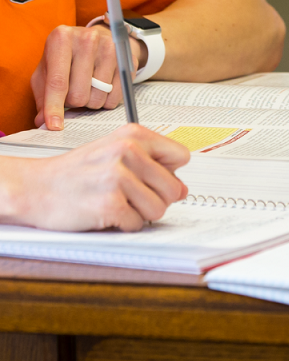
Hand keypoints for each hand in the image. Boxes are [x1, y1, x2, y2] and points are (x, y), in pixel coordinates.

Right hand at [0, 125, 189, 231]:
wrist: (33, 187)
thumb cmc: (75, 172)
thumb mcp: (114, 153)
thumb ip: (152, 165)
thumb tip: (183, 189)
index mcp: (133, 135)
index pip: (182, 157)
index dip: (169, 172)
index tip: (152, 177)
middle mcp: (128, 151)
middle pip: (174, 189)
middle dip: (155, 198)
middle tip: (128, 194)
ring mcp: (118, 178)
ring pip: (159, 209)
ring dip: (139, 213)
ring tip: (116, 201)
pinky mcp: (110, 204)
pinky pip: (138, 224)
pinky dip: (123, 224)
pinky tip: (105, 212)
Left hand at [30, 24, 146, 130]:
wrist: (100, 38)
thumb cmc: (68, 57)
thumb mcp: (48, 70)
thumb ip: (43, 95)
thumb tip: (43, 122)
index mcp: (61, 39)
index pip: (57, 82)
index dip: (54, 107)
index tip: (55, 126)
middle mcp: (87, 40)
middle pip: (79, 94)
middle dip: (74, 102)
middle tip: (74, 93)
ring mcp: (110, 48)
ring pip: (98, 98)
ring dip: (91, 102)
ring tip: (88, 89)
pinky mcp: (127, 60)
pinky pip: (116, 97)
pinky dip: (107, 101)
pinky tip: (102, 91)